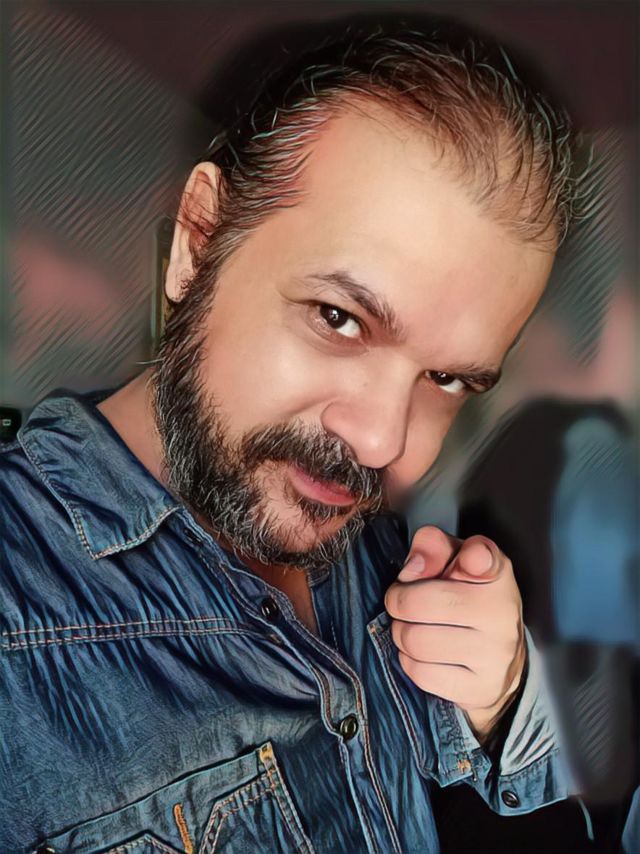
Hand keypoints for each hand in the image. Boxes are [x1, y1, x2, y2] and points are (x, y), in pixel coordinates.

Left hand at [384, 526, 525, 741]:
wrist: (500, 660)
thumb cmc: (468, 598)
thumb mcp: (454, 560)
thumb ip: (432, 547)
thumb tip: (413, 566)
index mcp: (496, 572)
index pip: (480, 556)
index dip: (463, 557)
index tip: (462, 562)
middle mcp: (502, 613)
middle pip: (419, 604)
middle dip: (398, 602)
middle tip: (402, 603)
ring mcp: (495, 655)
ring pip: (415, 641)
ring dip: (401, 633)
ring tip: (412, 628)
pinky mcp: (481, 688)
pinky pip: (420, 673)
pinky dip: (410, 662)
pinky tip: (422, 654)